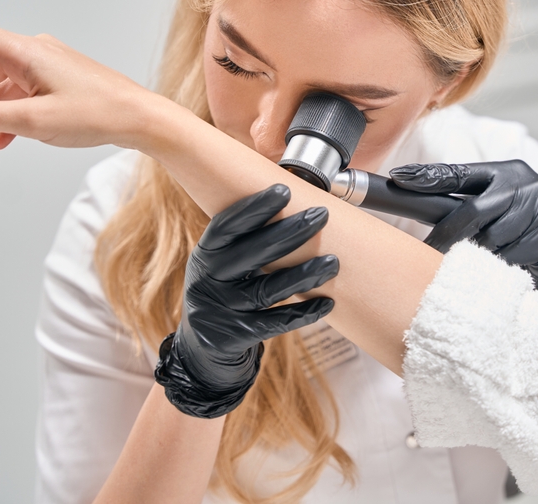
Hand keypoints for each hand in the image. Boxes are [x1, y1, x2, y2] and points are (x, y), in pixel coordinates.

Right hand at [0, 21, 159, 164]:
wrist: (141, 120)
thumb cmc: (98, 113)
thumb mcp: (33, 121)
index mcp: (26, 53)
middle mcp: (35, 54)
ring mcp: (49, 68)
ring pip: (1, 91)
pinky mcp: (61, 83)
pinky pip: (22, 97)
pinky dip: (7, 119)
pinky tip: (1, 145)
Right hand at [156, 184, 337, 417]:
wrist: (203, 347)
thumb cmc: (226, 290)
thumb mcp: (224, 262)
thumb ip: (248, 239)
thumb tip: (293, 199)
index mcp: (205, 254)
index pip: (227, 226)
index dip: (254, 207)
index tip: (284, 189)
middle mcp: (208, 280)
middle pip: (252, 254)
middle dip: (290, 231)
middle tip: (322, 215)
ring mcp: (220, 311)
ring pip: (267, 291)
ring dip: (304, 275)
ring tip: (334, 262)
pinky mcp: (234, 338)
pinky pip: (274, 324)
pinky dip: (303, 314)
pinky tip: (328, 303)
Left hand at [390, 160, 537, 297]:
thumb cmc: (515, 231)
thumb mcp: (493, 209)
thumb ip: (463, 206)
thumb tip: (413, 206)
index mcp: (504, 171)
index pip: (459, 173)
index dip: (428, 176)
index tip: (399, 178)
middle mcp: (525, 182)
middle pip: (473, 210)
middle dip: (448, 235)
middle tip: (428, 250)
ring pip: (492, 239)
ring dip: (480, 254)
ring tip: (481, 260)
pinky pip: (511, 257)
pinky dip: (501, 266)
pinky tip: (504, 267)